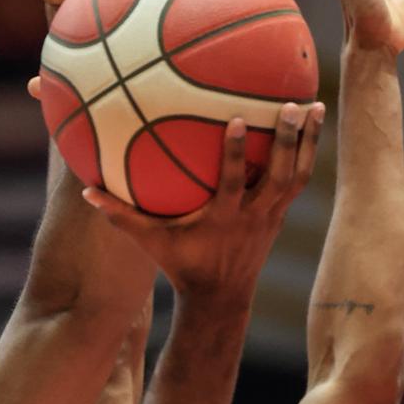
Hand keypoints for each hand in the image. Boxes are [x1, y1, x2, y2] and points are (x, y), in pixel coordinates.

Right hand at [83, 103, 324, 300]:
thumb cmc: (181, 265)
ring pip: (297, 177)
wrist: (219, 299)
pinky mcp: (279, 216)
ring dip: (309, 142)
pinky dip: (307, 154)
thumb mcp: (151, 243)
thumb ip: (121, 218)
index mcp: (224, 220)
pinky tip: (312, 126)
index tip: (240, 120)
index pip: (235, 183)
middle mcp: (253, 217)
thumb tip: (87, 192)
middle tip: (295, 105)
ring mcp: (271, 217)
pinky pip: (298, 181)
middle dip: (288, 142)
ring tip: (316, 105)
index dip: (239, 154)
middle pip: (279, 177)